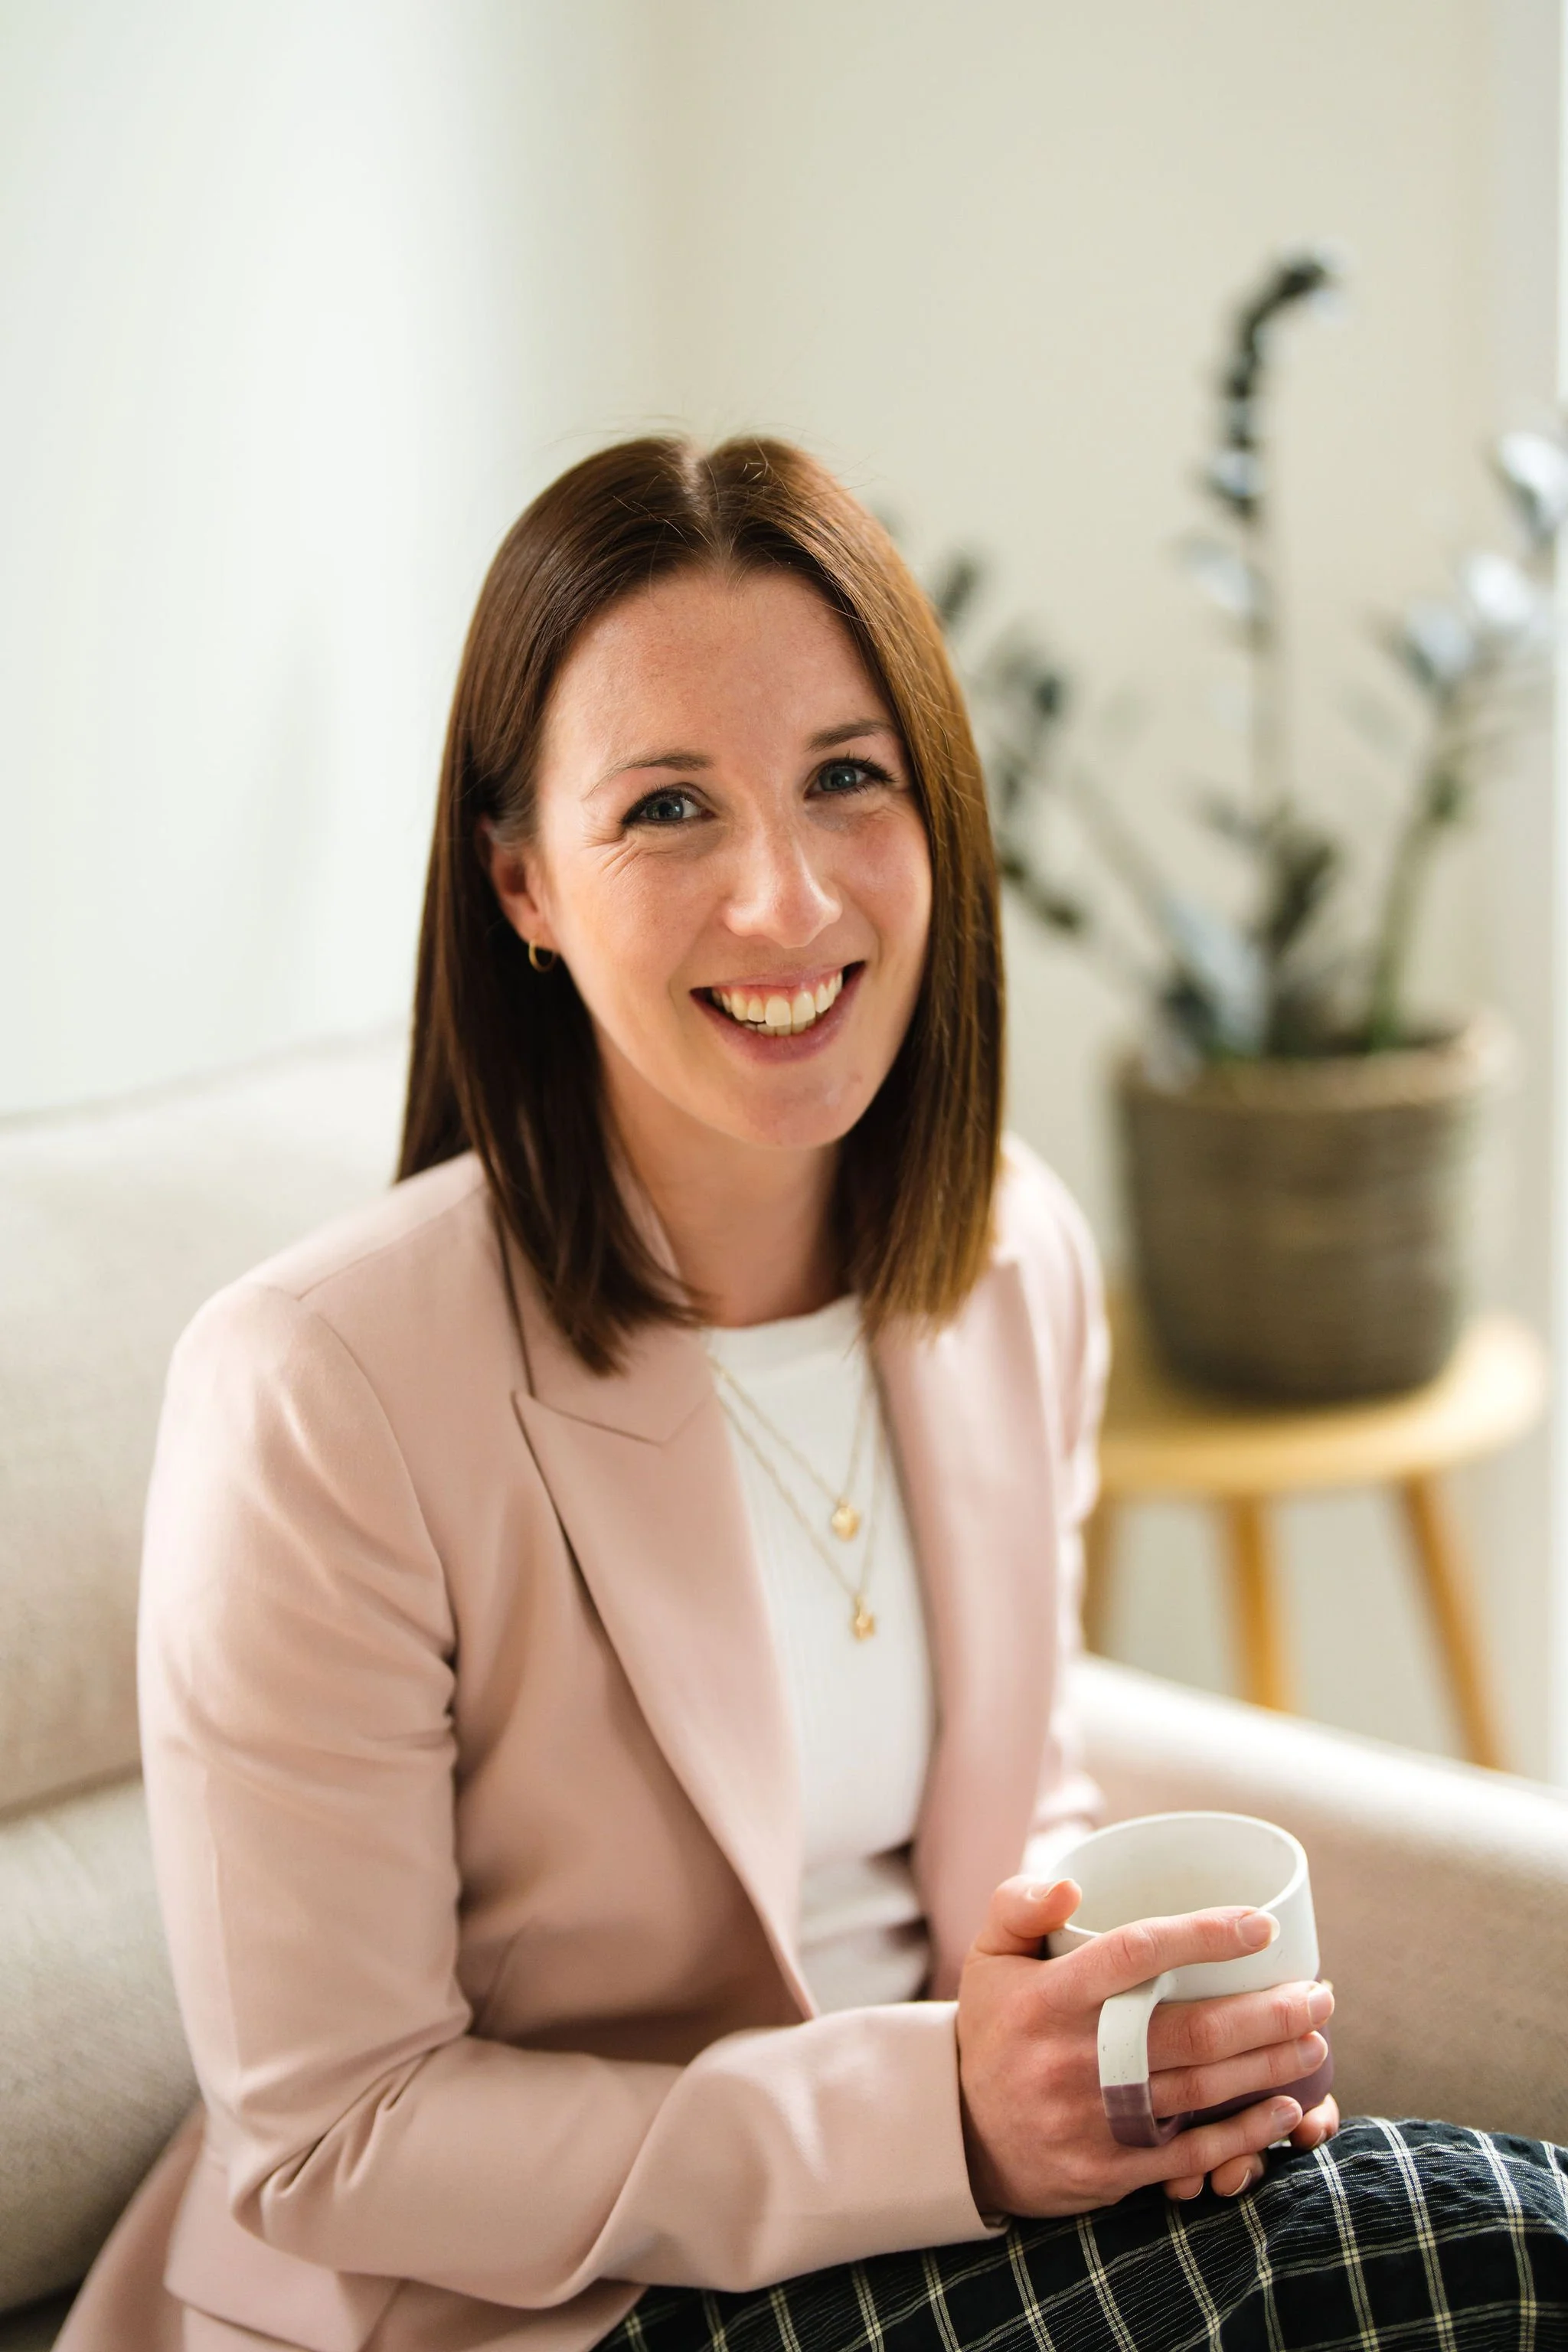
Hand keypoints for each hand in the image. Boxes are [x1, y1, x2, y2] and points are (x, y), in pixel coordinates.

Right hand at [956, 1877, 1334, 2218]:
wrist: (964, 2133)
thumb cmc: (996, 2027)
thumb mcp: (988, 1955)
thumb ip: (1020, 1904)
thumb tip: (1073, 1883)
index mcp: (1047, 1997)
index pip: (1135, 1953)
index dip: (1204, 1936)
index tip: (1262, 1925)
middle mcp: (1071, 2057)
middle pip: (1188, 2030)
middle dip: (1267, 2012)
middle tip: (1318, 1994)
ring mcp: (1092, 2119)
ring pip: (1198, 2090)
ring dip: (1269, 2066)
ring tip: (1316, 2041)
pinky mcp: (1108, 2170)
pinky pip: (1188, 2152)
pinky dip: (1243, 2134)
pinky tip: (1285, 2110)